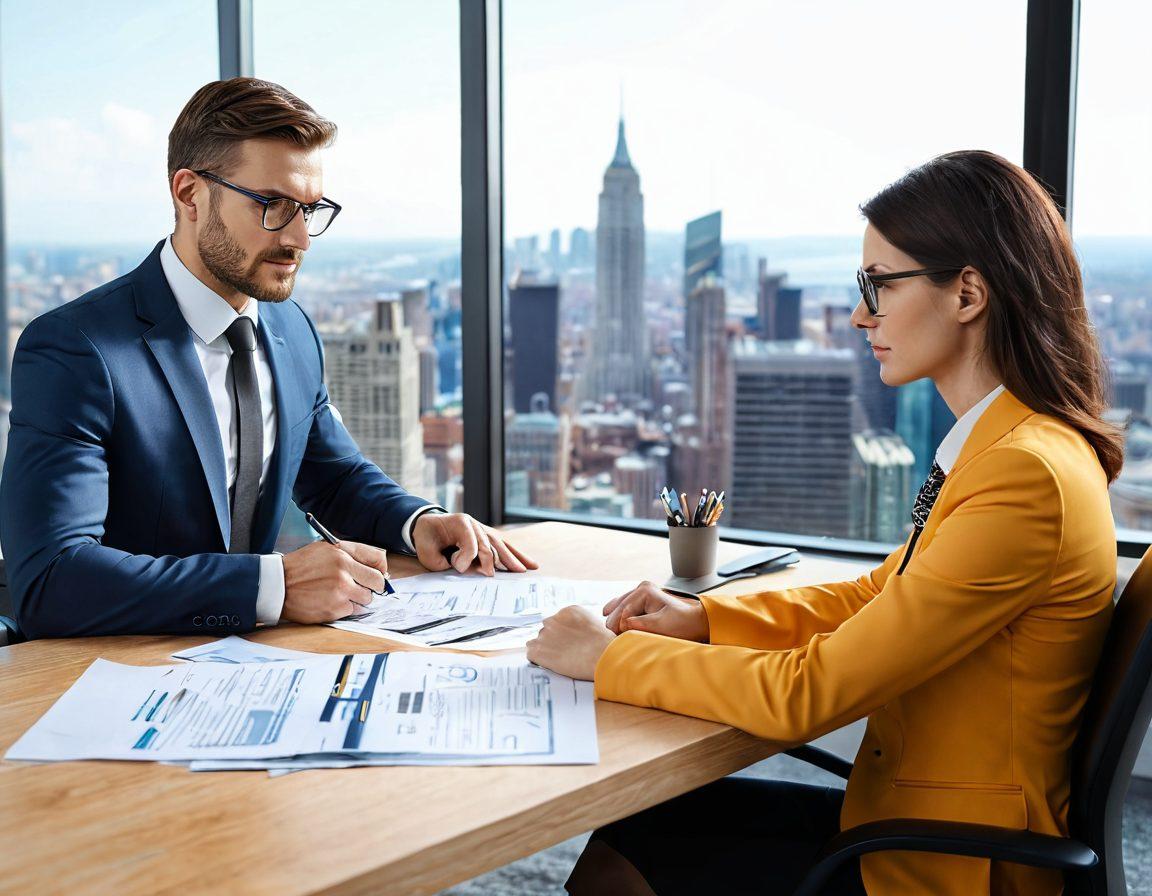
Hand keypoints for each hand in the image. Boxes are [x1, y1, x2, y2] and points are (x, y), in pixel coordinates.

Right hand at [281, 540, 388, 623]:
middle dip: (372, 586)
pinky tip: (331, 601)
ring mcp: (340, 591)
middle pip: (378, 582)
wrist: (276, 585)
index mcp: (342, 553)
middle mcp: (343, 570)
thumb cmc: (300, 566)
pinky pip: (353, 610)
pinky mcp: (335, 609)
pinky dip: (345, 608)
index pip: (378, 559)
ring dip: (358, 598)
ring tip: (340, 594)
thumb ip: (350, 553)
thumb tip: (376, 566)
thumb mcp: (324, 548)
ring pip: (367, 598)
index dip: (380, 569)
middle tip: (361, 587)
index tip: (377, 574)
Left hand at [412, 512, 539, 575]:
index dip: (466, 558)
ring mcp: (483, 530)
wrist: (428, 525)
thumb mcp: (425, 549)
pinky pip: (504, 546)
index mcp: (460, 523)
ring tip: (524, 570)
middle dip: (493, 560)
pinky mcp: (488, 537)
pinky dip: (516, 555)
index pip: (471, 542)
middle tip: (493, 576)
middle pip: (490, 542)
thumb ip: (440, 561)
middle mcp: (475, 524)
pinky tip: (529, 563)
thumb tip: (462, 569)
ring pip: (501, 544)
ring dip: (512, 558)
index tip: (459, 568)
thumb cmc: (427, 538)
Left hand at [526, 606, 614, 680]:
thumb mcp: (593, 624)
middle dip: (553, 641)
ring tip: (559, 659)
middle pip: (546, 630)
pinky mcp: (537, 650)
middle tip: (564, 652)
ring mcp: (543, 635)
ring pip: (537, 642)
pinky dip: (537, 660)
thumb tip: (573, 632)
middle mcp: (552, 620)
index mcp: (566, 611)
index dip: (562, 634)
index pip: (556, 621)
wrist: (602, 656)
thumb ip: (578, 624)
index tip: (568, 642)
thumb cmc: (604, 644)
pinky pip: (531, 654)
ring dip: (545, 650)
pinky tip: (549, 664)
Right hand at [602, 581, 709, 641]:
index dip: (619, 628)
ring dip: (617, 624)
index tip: (619, 642)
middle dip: (616, 626)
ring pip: (617, 610)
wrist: (695, 623)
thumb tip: (621, 625)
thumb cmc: (683, 623)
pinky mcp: (639, 602)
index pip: (622, 611)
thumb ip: (641, 624)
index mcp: (645, 590)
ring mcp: (639, 594)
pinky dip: (619, 621)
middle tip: (616, 643)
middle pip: (617, 609)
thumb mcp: (662, 625)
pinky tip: (617, 631)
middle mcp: (640, 588)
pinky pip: (622, 610)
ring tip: (618, 639)